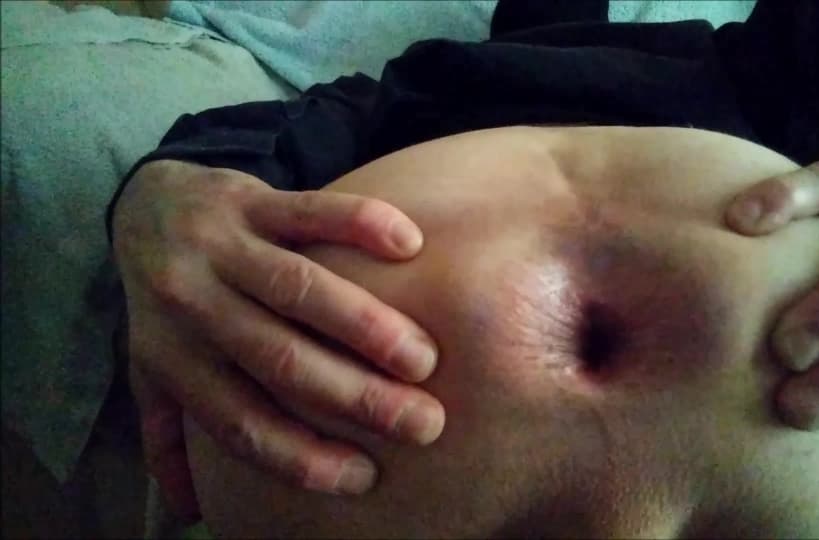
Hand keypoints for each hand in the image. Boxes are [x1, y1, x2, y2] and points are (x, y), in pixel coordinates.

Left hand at [113, 160, 444, 518]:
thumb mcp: (153, 371)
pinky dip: (359, 223)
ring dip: (366, 325)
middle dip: (356, 397)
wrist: (144, 208)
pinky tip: (408, 243)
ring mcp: (221, 247)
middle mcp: (192, 304)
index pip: (239, 422)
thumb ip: (169, 435)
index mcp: (173, 359)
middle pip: (280, 360)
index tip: (364, 476)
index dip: (301, 456)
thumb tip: (193, 512)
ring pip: (298, 289)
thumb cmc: (166, 304)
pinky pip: (309, 208)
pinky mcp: (250, 198)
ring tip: (424, 358)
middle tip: (422, 422)